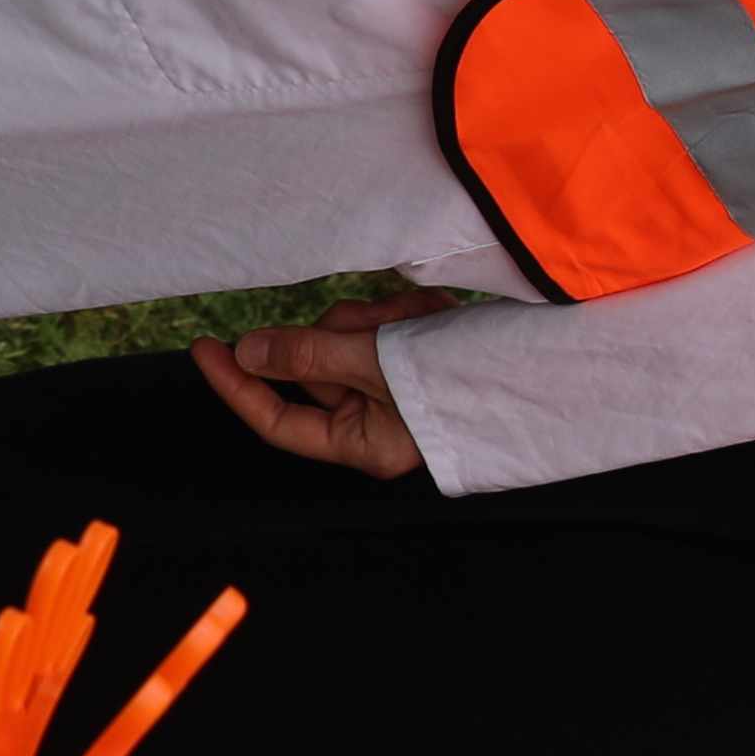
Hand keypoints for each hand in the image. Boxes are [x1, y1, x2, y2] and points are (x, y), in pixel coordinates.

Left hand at [191, 289, 455, 480]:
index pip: (278, 419)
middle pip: (318, 365)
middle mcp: (375, 420)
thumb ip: (309, 357)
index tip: (206, 345)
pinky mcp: (423, 357)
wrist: (549, 368)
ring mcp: (399, 387)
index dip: (238, 384)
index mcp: (361, 442)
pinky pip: (390, 325)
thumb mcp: (378, 366)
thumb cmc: (464, 381)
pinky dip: (411, 313)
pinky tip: (443, 314)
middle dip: (341, 333)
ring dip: (381, 318)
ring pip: (352, 336)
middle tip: (378, 322)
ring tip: (426, 317)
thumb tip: (247, 351)